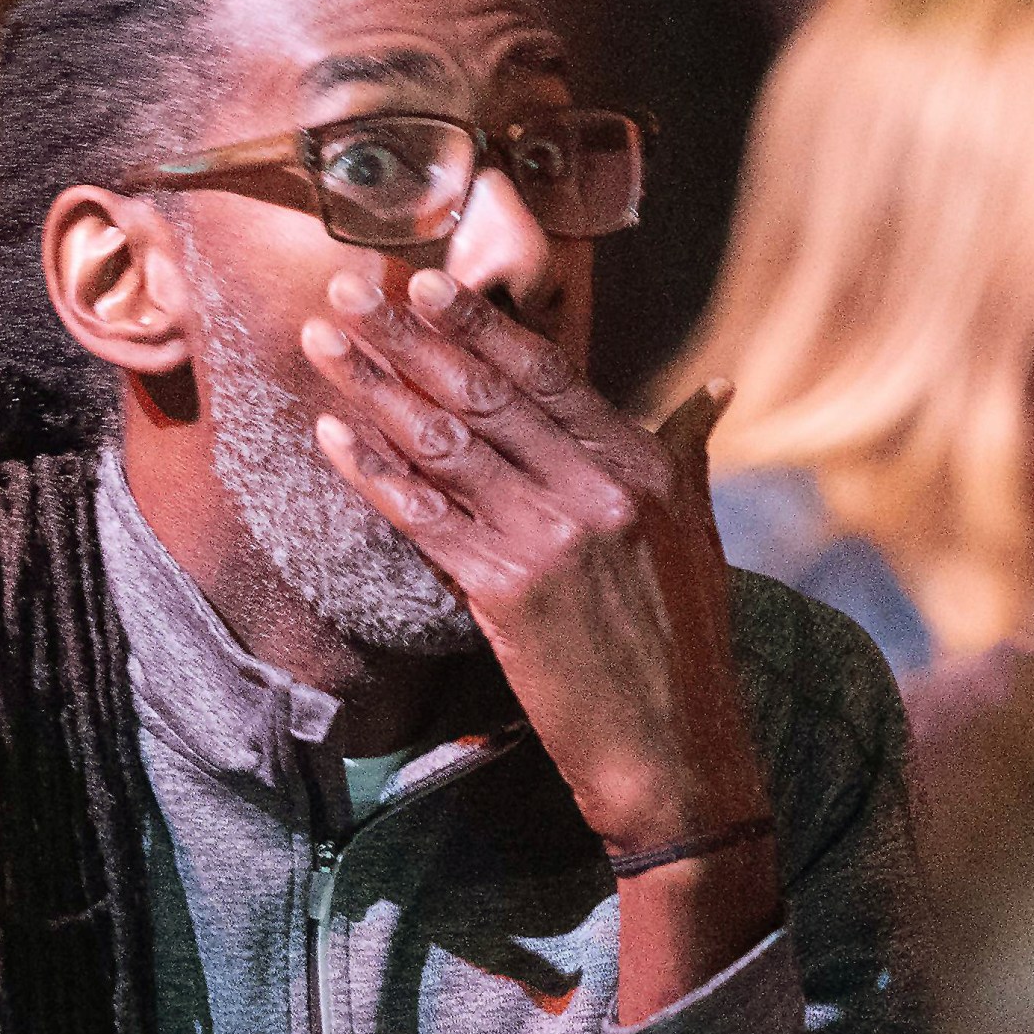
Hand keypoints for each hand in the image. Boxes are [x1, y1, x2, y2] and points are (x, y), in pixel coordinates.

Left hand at [303, 269, 767, 854]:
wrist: (676, 752)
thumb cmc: (685, 647)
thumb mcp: (700, 535)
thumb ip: (687, 452)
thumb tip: (713, 388)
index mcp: (644, 464)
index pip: (546, 374)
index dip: (477, 324)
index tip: (423, 281)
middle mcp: (600, 488)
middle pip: (483, 393)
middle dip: (405, 334)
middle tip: (346, 286)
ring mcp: (552, 536)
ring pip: (445, 441)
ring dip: (372, 383)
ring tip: (320, 338)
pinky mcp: (508, 591)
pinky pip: (424, 516)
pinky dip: (371, 470)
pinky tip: (330, 434)